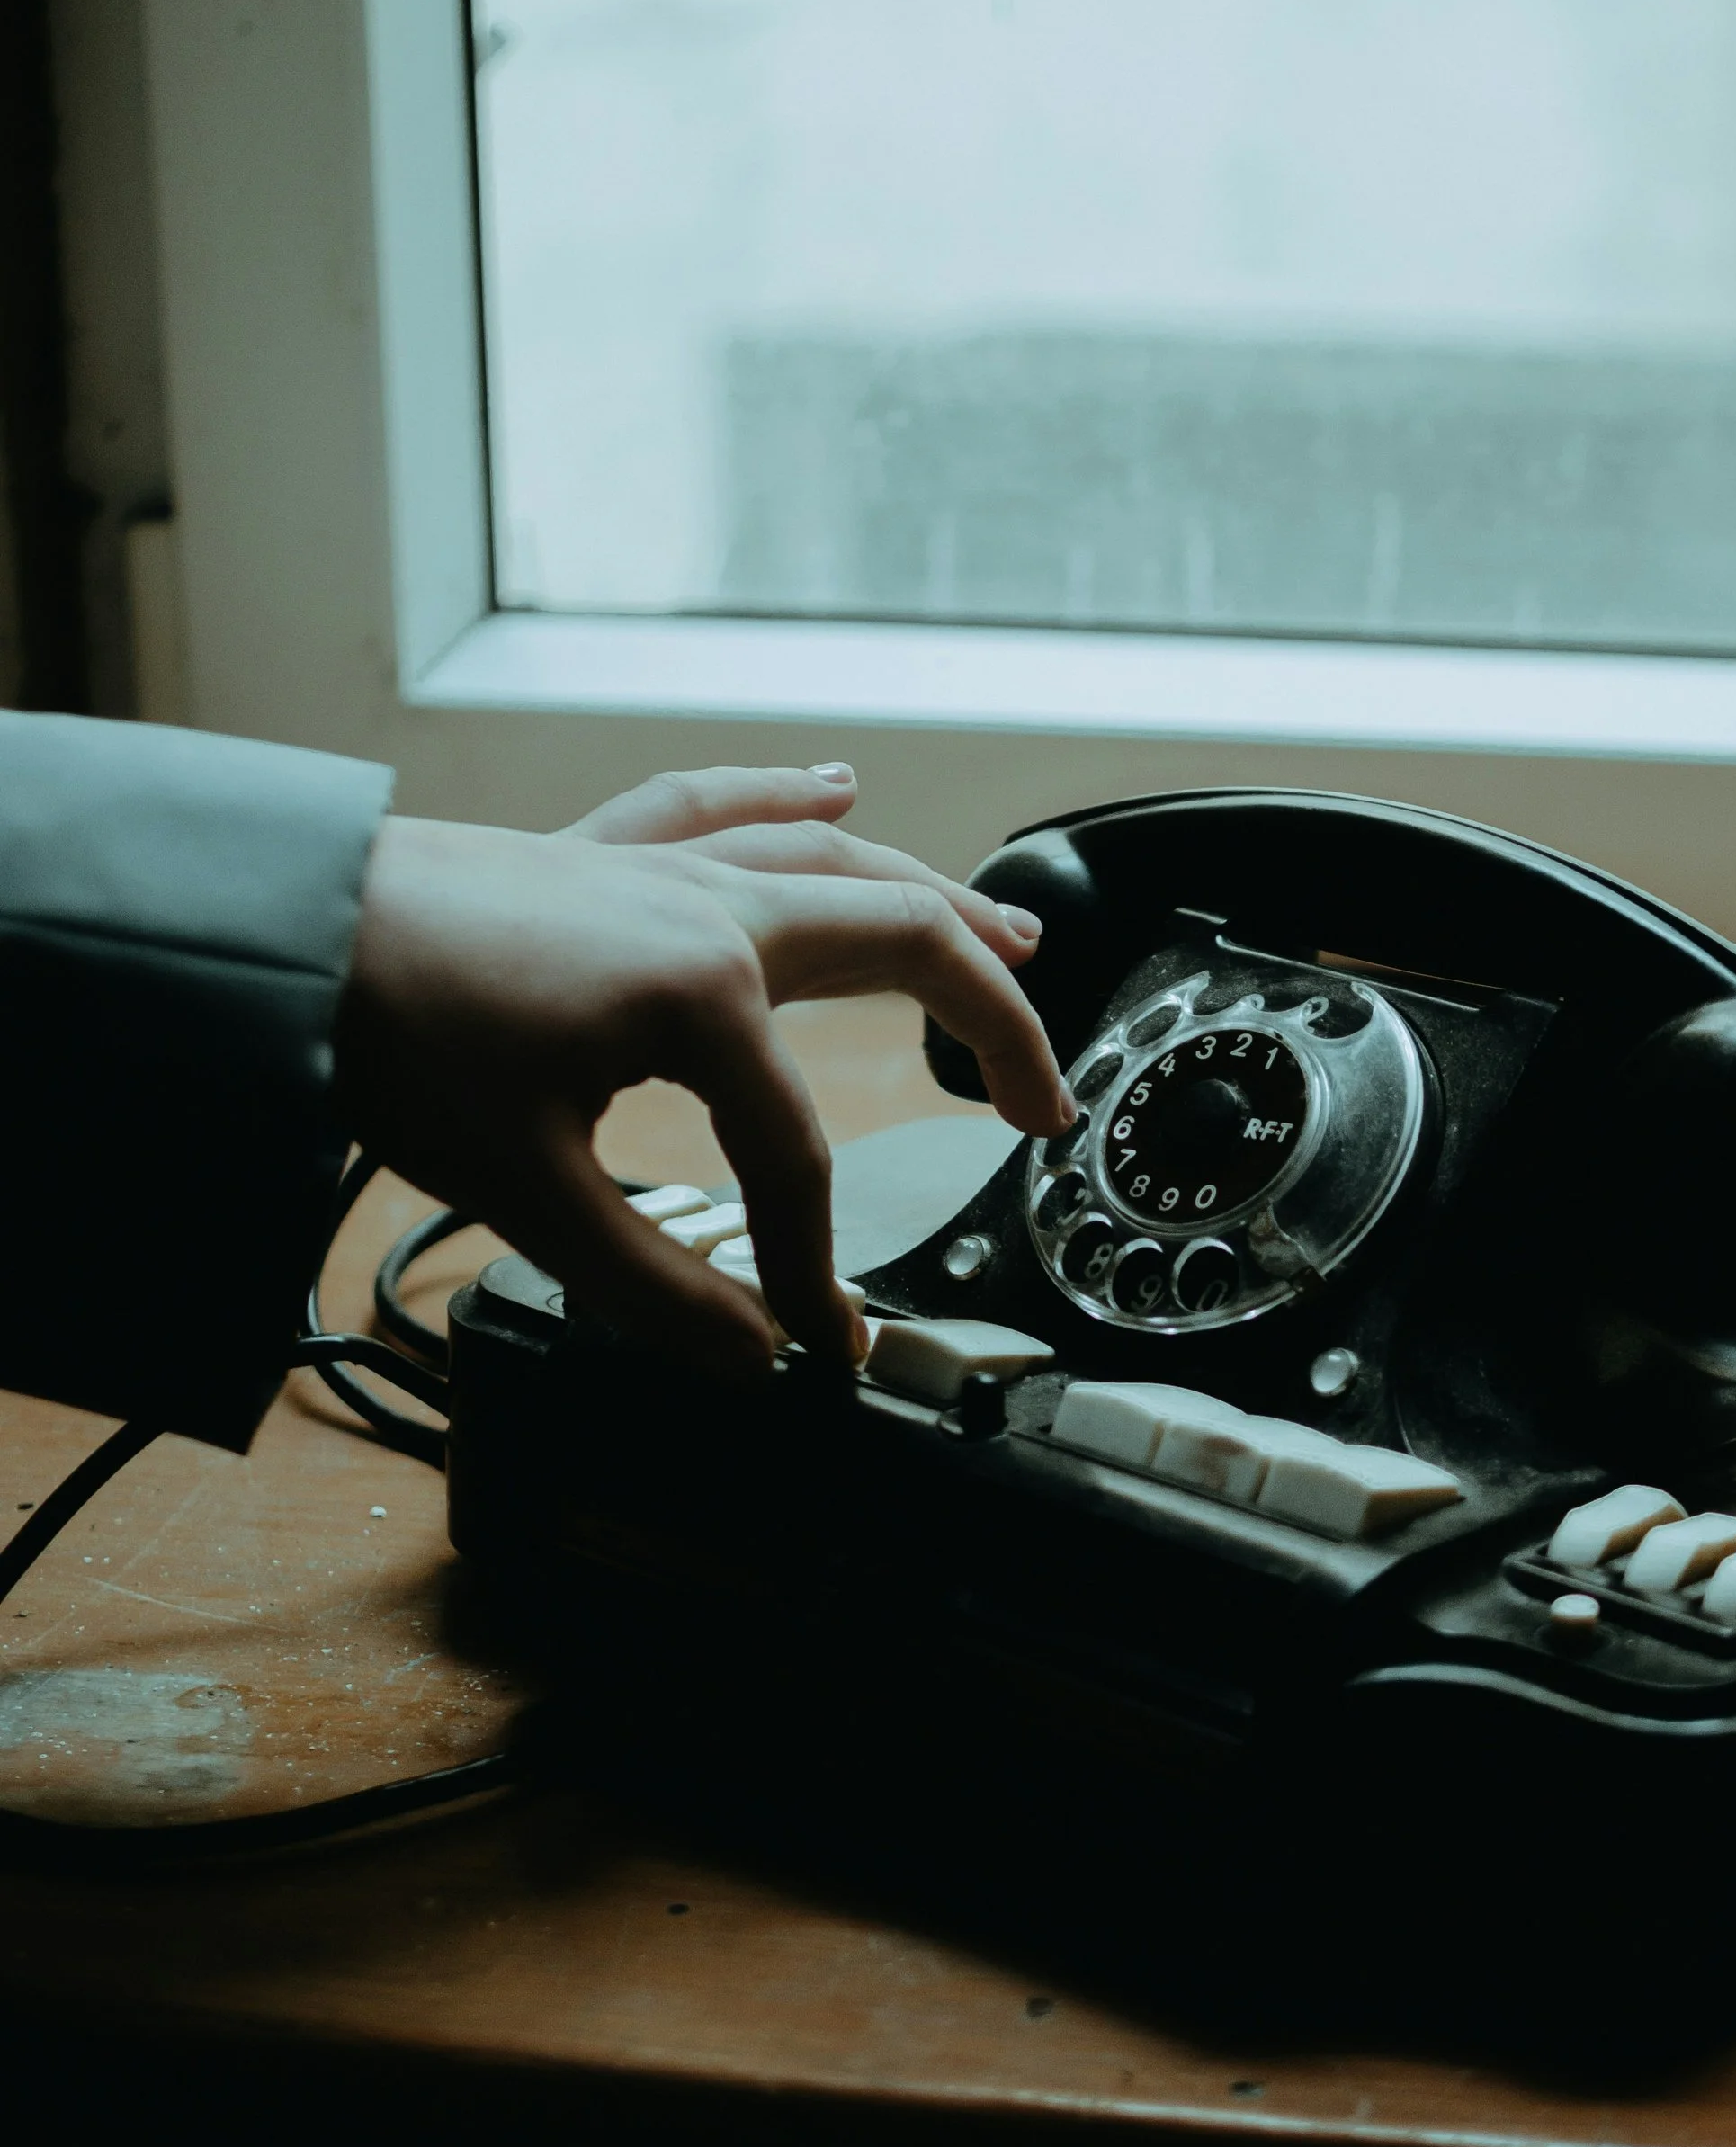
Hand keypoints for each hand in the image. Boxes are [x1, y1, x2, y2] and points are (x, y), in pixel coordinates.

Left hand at [335, 763, 1071, 1375]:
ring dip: (941, 903)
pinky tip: (838, 785)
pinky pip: (723, 805)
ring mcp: (661, 866)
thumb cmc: (392, 1039)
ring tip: (1021, 942)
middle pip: (903, 946)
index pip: (800, 1156)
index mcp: (705, 994)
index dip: (817, 1267)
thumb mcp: (526, 1191)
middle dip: (996, 1026)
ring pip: (840, 866)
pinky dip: (788, 796)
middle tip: (1045, 1105)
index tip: (819, 1347)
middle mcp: (710, 909)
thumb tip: (746, 1360)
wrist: (280, 932)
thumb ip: (651, 1289)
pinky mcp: (601, 848)